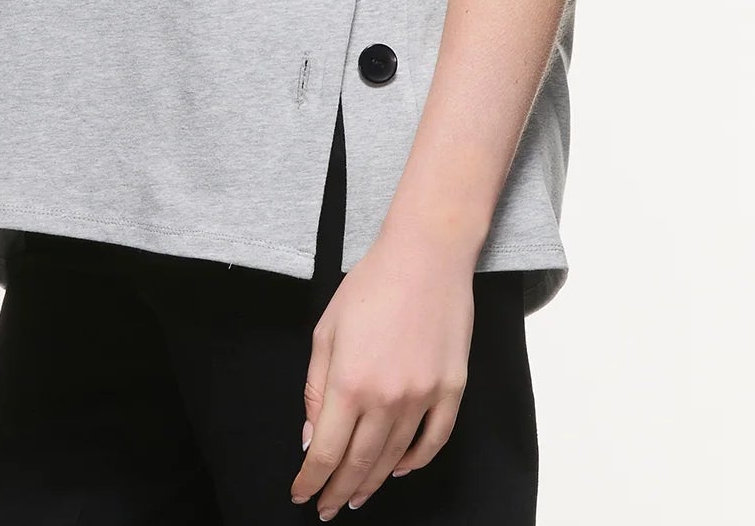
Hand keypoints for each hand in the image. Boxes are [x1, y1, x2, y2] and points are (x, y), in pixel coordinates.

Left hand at [290, 229, 474, 516]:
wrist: (427, 254)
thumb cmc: (371, 284)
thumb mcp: (327, 330)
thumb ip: (316, 387)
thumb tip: (312, 437)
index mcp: (350, 382)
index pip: (327, 452)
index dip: (312, 480)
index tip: (302, 495)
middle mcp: (387, 397)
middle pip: (360, 463)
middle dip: (339, 491)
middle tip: (326, 508)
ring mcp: (424, 396)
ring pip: (395, 458)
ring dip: (373, 482)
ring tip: (357, 495)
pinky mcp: (452, 390)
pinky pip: (434, 440)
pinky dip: (416, 461)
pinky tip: (401, 469)